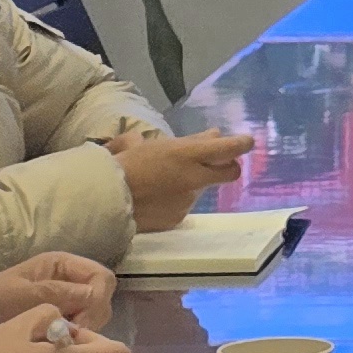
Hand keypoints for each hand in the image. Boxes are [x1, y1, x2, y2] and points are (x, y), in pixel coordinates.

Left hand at [0, 252, 115, 338]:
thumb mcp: (23, 295)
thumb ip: (59, 293)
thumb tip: (94, 297)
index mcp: (63, 266)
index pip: (101, 278)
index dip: (97, 300)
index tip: (81, 324)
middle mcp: (70, 281)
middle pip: (101, 298)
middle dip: (91, 318)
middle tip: (70, 339)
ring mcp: (67, 303)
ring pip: (94, 317)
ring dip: (84, 331)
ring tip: (62, 345)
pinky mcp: (61, 323)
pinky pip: (81, 330)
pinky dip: (75, 340)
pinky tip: (60, 350)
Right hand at [111, 131, 252, 231]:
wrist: (106, 198)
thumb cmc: (125, 163)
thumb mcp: (155, 144)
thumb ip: (188, 141)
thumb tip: (212, 135)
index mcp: (187, 155)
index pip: (228, 148)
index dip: (241, 144)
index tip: (247, 142)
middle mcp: (194, 178)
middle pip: (230, 172)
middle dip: (229, 166)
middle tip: (218, 163)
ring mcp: (188, 201)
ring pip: (202, 189)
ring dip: (193, 184)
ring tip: (164, 180)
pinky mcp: (178, 218)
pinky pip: (183, 206)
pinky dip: (176, 200)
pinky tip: (156, 197)